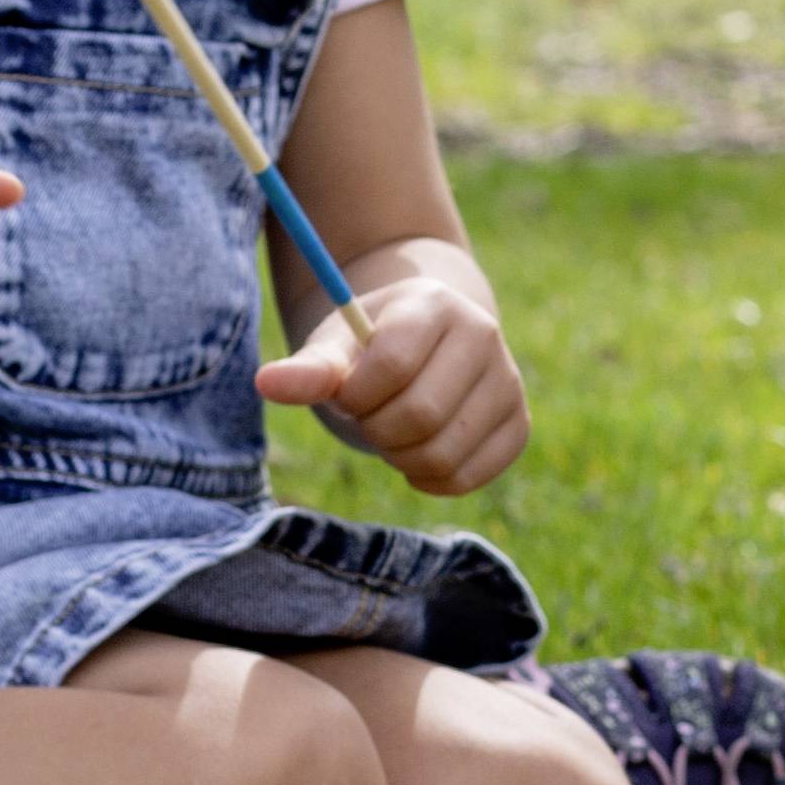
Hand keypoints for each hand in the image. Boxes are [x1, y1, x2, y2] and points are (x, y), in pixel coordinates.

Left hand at [253, 256, 527, 493]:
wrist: (428, 344)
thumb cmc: (370, 347)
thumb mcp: (337, 345)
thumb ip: (308, 367)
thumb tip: (266, 383)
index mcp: (434, 304)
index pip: (392, 366)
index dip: (356, 395)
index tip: (347, 393)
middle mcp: (484, 335)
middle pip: (420, 415)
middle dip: (377, 430)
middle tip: (370, 418)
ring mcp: (508, 382)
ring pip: (445, 453)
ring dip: (400, 458)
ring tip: (392, 433)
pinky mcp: (518, 425)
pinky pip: (467, 477)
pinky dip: (430, 480)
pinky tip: (417, 455)